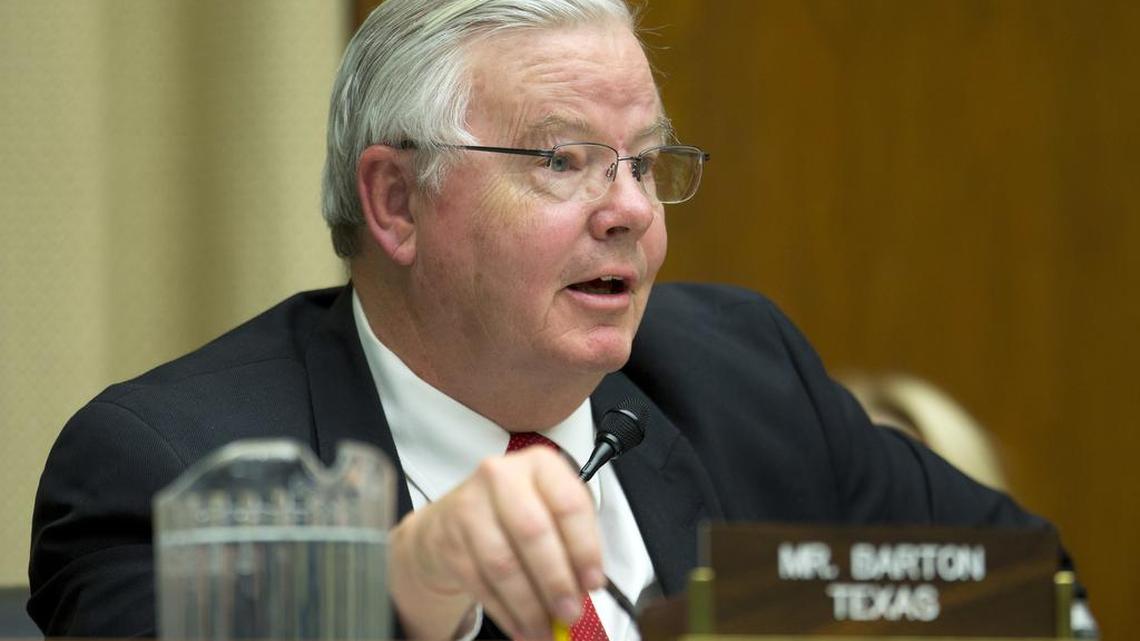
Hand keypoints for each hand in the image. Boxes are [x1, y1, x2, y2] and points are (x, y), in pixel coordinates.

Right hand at [388, 446, 604, 639]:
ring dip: (529, 605)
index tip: (593, 583)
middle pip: (533, 532)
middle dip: (556, 581)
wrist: (454, 519)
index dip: (585, 548)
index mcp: (539, 465)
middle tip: (570, 613)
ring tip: (546, 629)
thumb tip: (585, 587)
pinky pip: (481, 583)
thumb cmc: (515, 513)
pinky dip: (505, 611)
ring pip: (504, 564)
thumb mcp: (551, 512)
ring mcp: (470, 507)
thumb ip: (572, 542)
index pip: (569, 504)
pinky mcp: (450, 540)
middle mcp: (501, 477)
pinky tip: (521, 626)